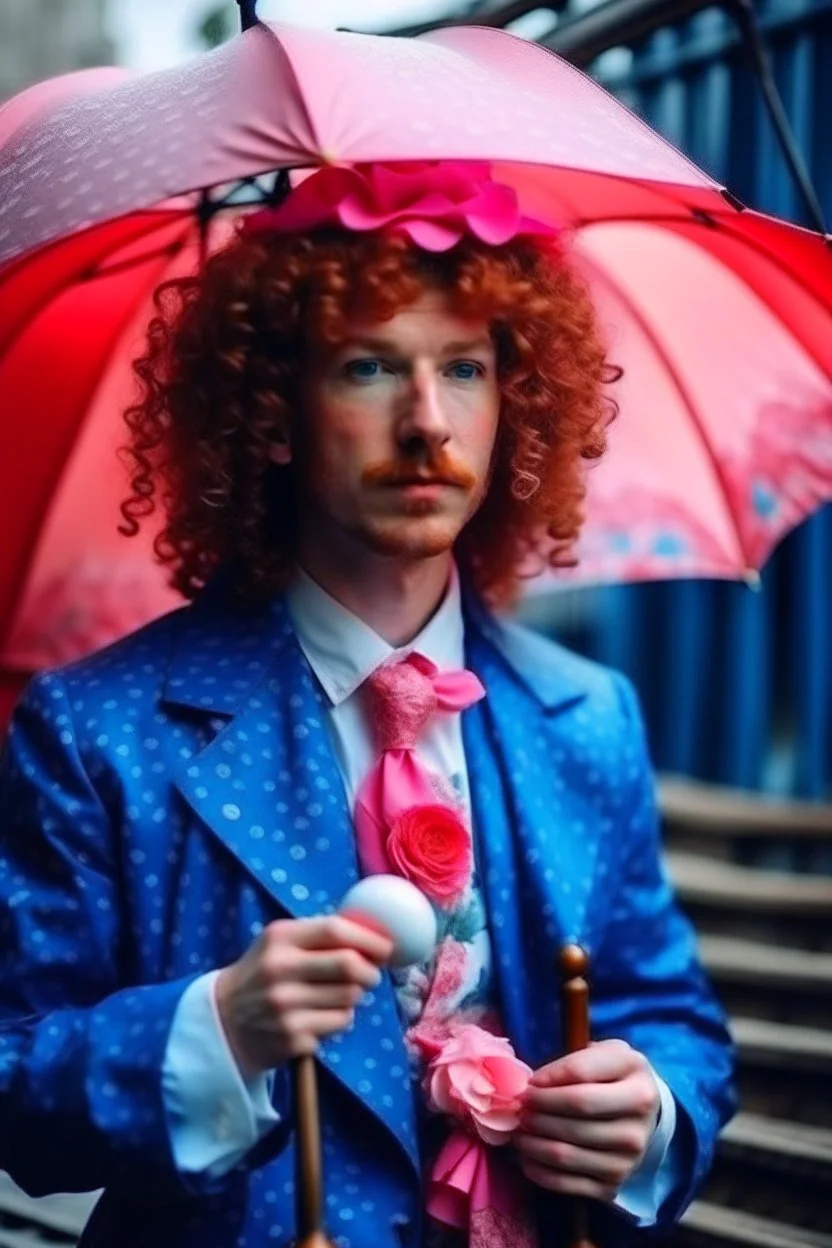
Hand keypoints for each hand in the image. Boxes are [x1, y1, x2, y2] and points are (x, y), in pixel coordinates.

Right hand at [215, 915, 393, 1075]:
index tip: (387, 947)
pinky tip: (320, 1017)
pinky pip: (339, 1025)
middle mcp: (280, 971)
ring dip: (354, 997)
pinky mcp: (292, 1038)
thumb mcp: (279, 943)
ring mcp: (286, 1007)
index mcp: (280, 938)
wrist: (223, 1021)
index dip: (368, 939)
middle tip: (371, 974)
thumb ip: (319, 936)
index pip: (335, 931)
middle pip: (350, 966)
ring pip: (350, 998)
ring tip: (337, 996)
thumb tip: (374, 934)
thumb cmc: (262, 973)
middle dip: (370, 971)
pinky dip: (339, 1020)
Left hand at [513, 1039, 660, 1202]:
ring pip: (564, 1151)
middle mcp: (638, 1125)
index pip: (581, 1073)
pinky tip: (527, 1155)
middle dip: (538, 1107)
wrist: (642, 1122)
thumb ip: (575, 1060)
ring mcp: (627, 1161)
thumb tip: (535, 1083)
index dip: (548, 1076)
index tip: (529, 1081)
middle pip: (574, 1111)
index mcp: (638, 1083)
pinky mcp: (611, 1187)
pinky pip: (564, 1182)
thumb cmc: (614, 1080)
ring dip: (531, 1140)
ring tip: (518, 1129)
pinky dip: (537, 1168)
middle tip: (519, 1106)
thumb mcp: (606, 1056)